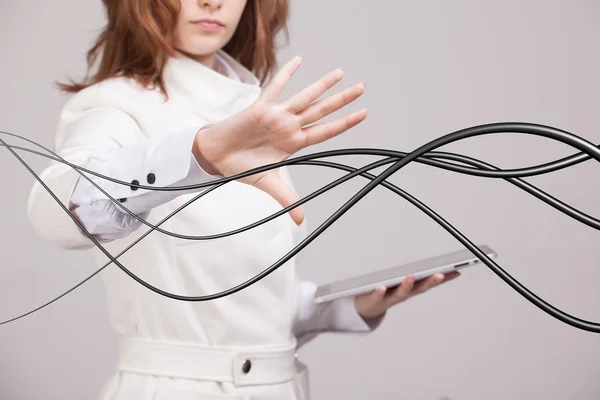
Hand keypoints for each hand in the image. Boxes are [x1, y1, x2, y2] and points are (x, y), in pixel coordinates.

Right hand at [193, 56, 367, 224]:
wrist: (217, 156)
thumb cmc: (241, 166)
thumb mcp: (268, 183)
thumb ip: (286, 198)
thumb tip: (300, 221)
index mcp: (294, 143)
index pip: (326, 131)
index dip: (345, 123)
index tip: (364, 113)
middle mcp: (289, 126)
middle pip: (321, 110)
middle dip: (343, 100)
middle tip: (363, 88)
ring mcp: (277, 115)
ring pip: (305, 97)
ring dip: (323, 85)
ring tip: (341, 73)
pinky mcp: (261, 107)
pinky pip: (276, 88)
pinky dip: (287, 75)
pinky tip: (299, 61)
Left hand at [354, 272, 460, 319]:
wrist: (367, 309)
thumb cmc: (388, 294)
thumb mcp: (405, 286)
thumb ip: (419, 277)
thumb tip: (434, 267)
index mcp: (411, 290)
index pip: (430, 283)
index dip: (444, 279)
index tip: (456, 271)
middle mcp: (403, 295)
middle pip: (418, 289)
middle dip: (430, 282)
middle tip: (440, 274)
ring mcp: (389, 298)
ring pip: (399, 293)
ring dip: (406, 285)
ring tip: (410, 276)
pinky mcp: (374, 299)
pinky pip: (377, 296)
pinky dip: (380, 292)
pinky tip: (381, 287)